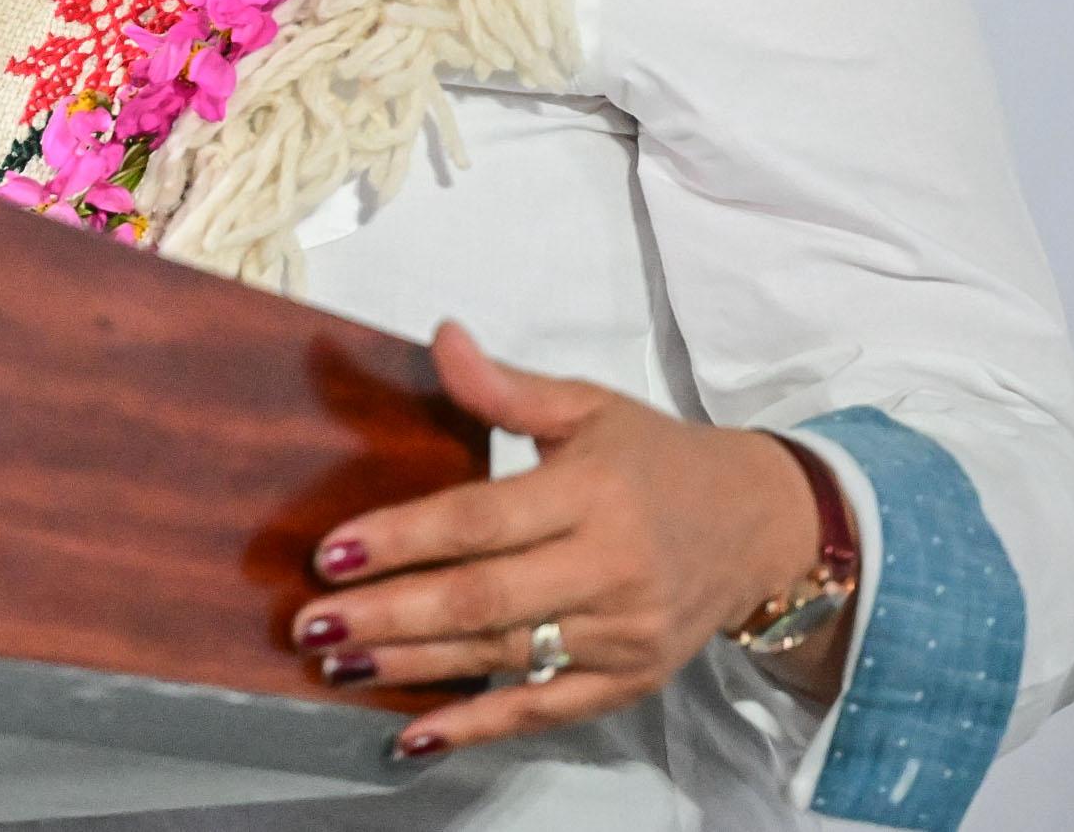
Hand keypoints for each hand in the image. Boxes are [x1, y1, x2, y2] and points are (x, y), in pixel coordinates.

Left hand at [293, 321, 832, 759]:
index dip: (403, 538)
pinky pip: (545, 711)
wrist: (761, 524)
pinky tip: (416, 733)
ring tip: (338, 665)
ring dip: (413, 666)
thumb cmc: (657, 459)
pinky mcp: (630, 681)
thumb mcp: (588, 406)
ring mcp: (623, 634)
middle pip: (483, 600)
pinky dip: (478, 725)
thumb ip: (506, 388)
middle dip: (390, 614)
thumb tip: (440, 339)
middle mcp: (611, 569)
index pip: (481, 520)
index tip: (331, 552)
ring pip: (504, 656)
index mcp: (593, 493)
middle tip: (312, 623)